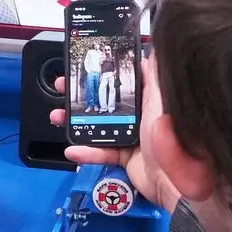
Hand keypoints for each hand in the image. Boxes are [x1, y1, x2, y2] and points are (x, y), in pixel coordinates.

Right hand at [49, 77, 178, 212]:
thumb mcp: (160, 100)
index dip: (101, 74)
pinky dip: (86, 152)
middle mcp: (138, 116)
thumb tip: (153, 52)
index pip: (121, 82)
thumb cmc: (169, 139)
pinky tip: (72, 149)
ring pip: (97, 126)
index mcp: (147, 100)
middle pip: (104, 102)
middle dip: (80, 96)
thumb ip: (153, 78)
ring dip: (75, 122)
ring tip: (58, 116)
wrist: (173, 180)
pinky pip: (101, 152)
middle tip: (62, 88)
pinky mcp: (124, 157)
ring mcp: (130, 137)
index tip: (83, 68)